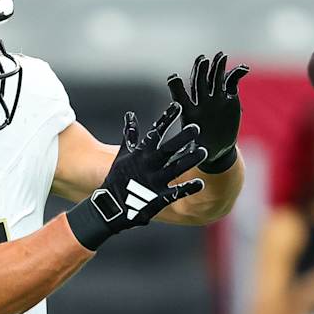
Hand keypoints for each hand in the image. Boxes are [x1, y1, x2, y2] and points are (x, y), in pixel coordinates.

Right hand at [65, 103, 205, 250]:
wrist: (110, 206)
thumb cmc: (117, 178)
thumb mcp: (122, 155)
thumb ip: (129, 135)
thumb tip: (130, 115)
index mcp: (140, 154)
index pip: (155, 132)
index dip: (166, 119)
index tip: (177, 106)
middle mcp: (148, 166)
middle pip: (168, 149)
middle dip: (182, 138)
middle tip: (196, 128)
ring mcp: (154, 182)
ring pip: (175, 168)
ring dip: (190, 160)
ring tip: (203, 152)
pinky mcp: (158, 198)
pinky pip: (176, 192)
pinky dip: (188, 188)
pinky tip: (200, 183)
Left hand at [165, 52, 247, 174]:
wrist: (217, 150)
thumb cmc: (200, 152)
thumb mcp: (193, 152)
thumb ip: (190, 150)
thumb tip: (183, 154)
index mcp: (189, 112)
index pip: (180, 97)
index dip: (177, 88)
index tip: (173, 78)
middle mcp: (201, 102)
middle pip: (200, 83)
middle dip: (201, 72)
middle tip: (202, 61)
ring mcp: (215, 98)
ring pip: (216, 78)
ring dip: (218, 67)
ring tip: (221, 57)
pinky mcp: (230, 97)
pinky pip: (233, 82)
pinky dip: (237, 74)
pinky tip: (244, 68)